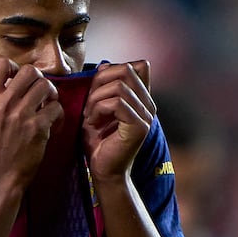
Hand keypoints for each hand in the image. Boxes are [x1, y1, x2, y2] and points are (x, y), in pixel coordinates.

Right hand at [0, 57, 63, 189]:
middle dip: (38, 79)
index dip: (14, 66)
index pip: (0, 63)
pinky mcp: (37, 128)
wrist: (0, 176)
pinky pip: (55, 107)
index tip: (18, 80)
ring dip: (51, 94)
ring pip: (45, 86)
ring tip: (48, 105)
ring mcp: (21, 115)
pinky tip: (52, 122)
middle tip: (39, 92)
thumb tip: (14, 80)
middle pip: (29, 71)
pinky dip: (57, 113)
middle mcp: (3, 104)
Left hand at [82, 60, 154, 182]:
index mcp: (142, 99)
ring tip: (89, 115)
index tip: (96, 91)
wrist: (104, 171)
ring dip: (96, 98)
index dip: (112, 71)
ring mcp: (147, 115)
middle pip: (127, 70)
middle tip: (89, 103)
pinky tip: (92, 122)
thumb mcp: (97, 107)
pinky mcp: (140, 126)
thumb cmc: (99, 142)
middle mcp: (149, 105)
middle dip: (100, 82)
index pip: (137, 66)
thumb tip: (105, 65)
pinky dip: (98, 109)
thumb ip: (104, 87)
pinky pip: (117, 103)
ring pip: (119, 86)